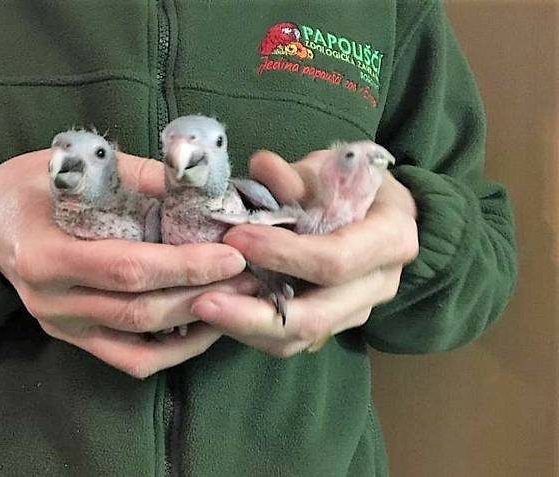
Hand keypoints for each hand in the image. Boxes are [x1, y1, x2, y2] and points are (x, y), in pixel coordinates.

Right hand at [0, 148, 252, 377]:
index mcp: (46, 256)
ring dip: (194, 325)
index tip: (231, 253)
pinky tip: (202, 326)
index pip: (128, 268)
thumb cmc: (25, 187)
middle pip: (139, 310)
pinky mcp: (72, 337)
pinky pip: (127, 359)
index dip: (184, 265)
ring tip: (238, 300)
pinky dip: (170, 351)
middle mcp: (52, 302)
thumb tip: (197, 182)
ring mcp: (62, 326)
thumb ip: (133, 176)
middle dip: (202, 294)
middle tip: (250, 276)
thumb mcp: (68, 166)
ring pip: (138, 343)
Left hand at [190, 149, 418, 356]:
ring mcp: (356, 311)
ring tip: (202, 308)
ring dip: (246, 328)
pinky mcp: (331, 325)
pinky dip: (250, 332)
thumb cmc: (350, 182)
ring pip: (298, 338)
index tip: (235, 239)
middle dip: (254, 313)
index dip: (283, 254)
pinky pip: (289, 341)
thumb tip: (262, 166)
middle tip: (203, 300)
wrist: (375, 210)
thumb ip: (295, 175)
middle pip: (316, 316)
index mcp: (391, 239)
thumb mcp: (326, 168)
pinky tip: (218, 313)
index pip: (335, 260)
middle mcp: (379, 284)